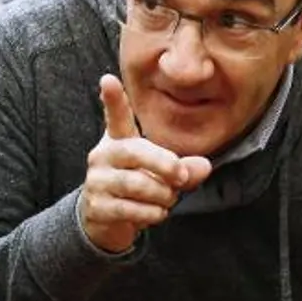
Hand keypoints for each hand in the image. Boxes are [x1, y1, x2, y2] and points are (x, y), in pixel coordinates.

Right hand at [80, 75, 212, 252]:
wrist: (106, 221)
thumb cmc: (137, 188)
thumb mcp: (161, 174)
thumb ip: (183, 168)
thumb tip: (204, 166)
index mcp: (119, 140)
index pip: (116, 116)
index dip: (112, 98)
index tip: (108, 79)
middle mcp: (103, 156)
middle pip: (135, 152)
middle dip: (164, 164)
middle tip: (181, 176)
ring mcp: (97, 182)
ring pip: (137, 185)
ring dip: (162, 195)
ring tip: (167, 199)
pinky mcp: (97, 207)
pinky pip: (131, 209)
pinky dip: (152, 213)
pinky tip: (156, 213)